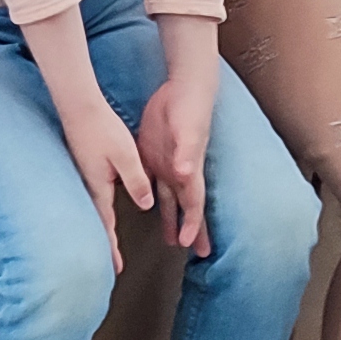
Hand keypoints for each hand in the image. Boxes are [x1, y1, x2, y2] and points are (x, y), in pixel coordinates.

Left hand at [137, 73, 214, 256]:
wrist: (184, 87)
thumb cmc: (190, 109)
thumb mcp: (188, 131)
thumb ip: (186, 153)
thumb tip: (185, 174)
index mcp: (190, 169)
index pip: (193, 204)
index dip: (192, 225)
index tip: (188, 245)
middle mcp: (180, 170)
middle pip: (186, 206)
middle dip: (191, 229)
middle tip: (194, 252)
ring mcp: (167, 162)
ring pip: (169, 198)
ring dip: (170, 217)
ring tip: (169, 237)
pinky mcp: (154, 152)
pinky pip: (151, 179)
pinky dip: (150, 193)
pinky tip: (146, 203)